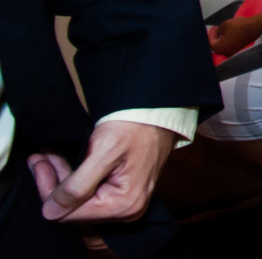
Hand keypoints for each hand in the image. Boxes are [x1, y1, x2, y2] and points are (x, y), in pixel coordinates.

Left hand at [29, 121, 175, 223]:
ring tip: (49, 156)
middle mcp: (127, 210)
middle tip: (40, 158)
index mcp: (123, 204)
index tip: (38, 164)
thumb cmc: (135, 126)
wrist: (159, 112)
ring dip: (62, 179)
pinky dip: (75, 179)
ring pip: (80, 201)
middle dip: (54, 183)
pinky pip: (91, 194)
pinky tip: (64, 162)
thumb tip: (51, 212)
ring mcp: (127, 203)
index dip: (49, 191)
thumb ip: (77, 186)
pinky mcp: (124, 194)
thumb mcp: (103, 152)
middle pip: (75, 208)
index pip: (70, 212)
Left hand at [208, 10, 261, 56]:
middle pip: (217, 46)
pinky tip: (231, 33)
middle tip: (216, 30)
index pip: (211, 42)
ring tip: (224, 31)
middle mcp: (226, 52)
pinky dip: (229, 41)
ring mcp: (233, 51)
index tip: (213, 28)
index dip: (211, 34)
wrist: (253, 27)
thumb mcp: (224, 24)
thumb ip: (218, 30)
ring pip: (224, 46)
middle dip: (216, 38)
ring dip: (222, 39)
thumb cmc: (239, 26)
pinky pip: (231, 46)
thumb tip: (218, 32)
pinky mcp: (239, 49)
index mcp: (220, 47)